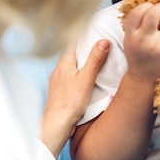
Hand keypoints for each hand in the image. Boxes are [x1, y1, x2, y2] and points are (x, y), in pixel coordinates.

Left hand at [41, 40, 109, 157]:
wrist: (56, 126)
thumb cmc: (70, 103)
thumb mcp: (86, 79)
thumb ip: (95, 60)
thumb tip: (103, 41)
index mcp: (63, 63)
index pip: (74, 43)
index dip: (85, 37)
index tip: (98, 33)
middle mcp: (58, 71)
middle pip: (73, 54)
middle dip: (86, 50)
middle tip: (101, 47)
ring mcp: (57, 82)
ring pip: (71, 67)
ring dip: (82, 64)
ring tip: (97, 64)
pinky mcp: (60, 93)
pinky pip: (70, 78)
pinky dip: (79, 76)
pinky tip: (87, 82)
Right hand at [122, 2, 159, 83]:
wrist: (142, 77)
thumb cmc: (138, 55)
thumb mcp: (130, 40)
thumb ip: (136, 25)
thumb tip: (151, 6)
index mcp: (131, 34)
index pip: (137, 12)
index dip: (146, 5)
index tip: (153, 6)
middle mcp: (142, 39)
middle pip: (153, 14)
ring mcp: (156, 47)